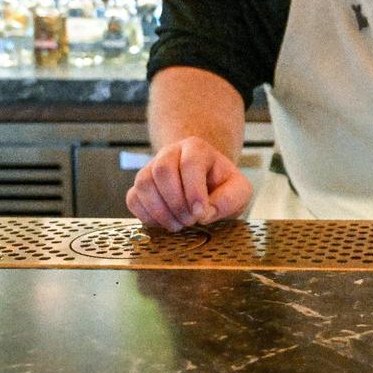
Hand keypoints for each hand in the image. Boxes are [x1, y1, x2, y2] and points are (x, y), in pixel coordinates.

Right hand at [126, 137, 252, 231]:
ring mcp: (152, 167)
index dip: (194, 191)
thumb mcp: (239, 190)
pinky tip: (164, 223)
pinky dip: (146, 215)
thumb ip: (229, 199)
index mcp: (197, 148)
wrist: (205, 182)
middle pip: (163, 170)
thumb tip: (204, 213)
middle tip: (190, 221)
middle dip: (176, 202)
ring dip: (160, 211)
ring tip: (178, 225)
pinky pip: (133, 198)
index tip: (200, 213)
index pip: (190, 163)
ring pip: (144, 183)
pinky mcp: (140, 185)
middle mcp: (171, 153)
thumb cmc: (222, 185)